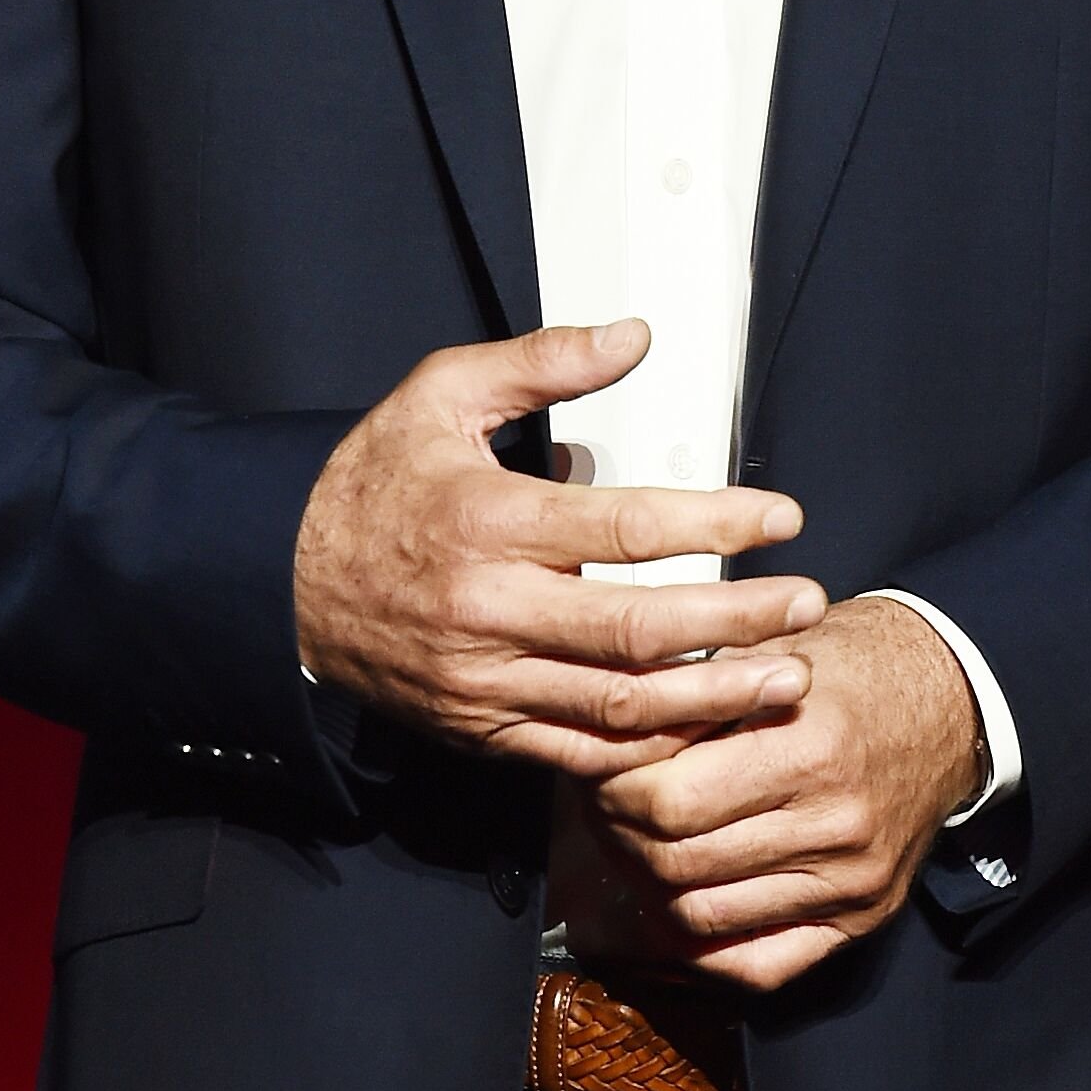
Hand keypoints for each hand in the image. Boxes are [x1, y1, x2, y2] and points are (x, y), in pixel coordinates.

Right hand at [292, 320, 827, 777]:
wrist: (281, 584)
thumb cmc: (372, 482)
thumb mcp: (441, 394)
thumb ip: (543, 361)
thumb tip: (634, 336)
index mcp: (491, 521)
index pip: (627, 528)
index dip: (716, 523)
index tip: (782, 518)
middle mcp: (492, 610)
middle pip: (640, 629)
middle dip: (740, 622)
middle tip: (809, 603)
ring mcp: (488, 681)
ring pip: (621, 707)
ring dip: (715, 697)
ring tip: (787, 677)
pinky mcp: (485, 728)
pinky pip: (583, 754)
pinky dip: (653, 750)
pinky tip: (709, 730)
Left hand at [585, 593, 984, 988]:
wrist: (949, 701)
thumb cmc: (849, 666)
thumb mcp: (773, 650)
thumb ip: (695, 693)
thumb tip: (602, 731)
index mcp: (810, 747)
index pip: (671, 799)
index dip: (614, 787)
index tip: (597, 764)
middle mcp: (836, 823)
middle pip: (679, 862)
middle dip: (620, 835)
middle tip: (602, 804)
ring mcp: (853, 880)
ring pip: (705, 916)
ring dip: (650, 886)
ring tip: (632, 844)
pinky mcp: (862, 916)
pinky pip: (762, 964)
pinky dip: (705, 947)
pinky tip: (677, 905)